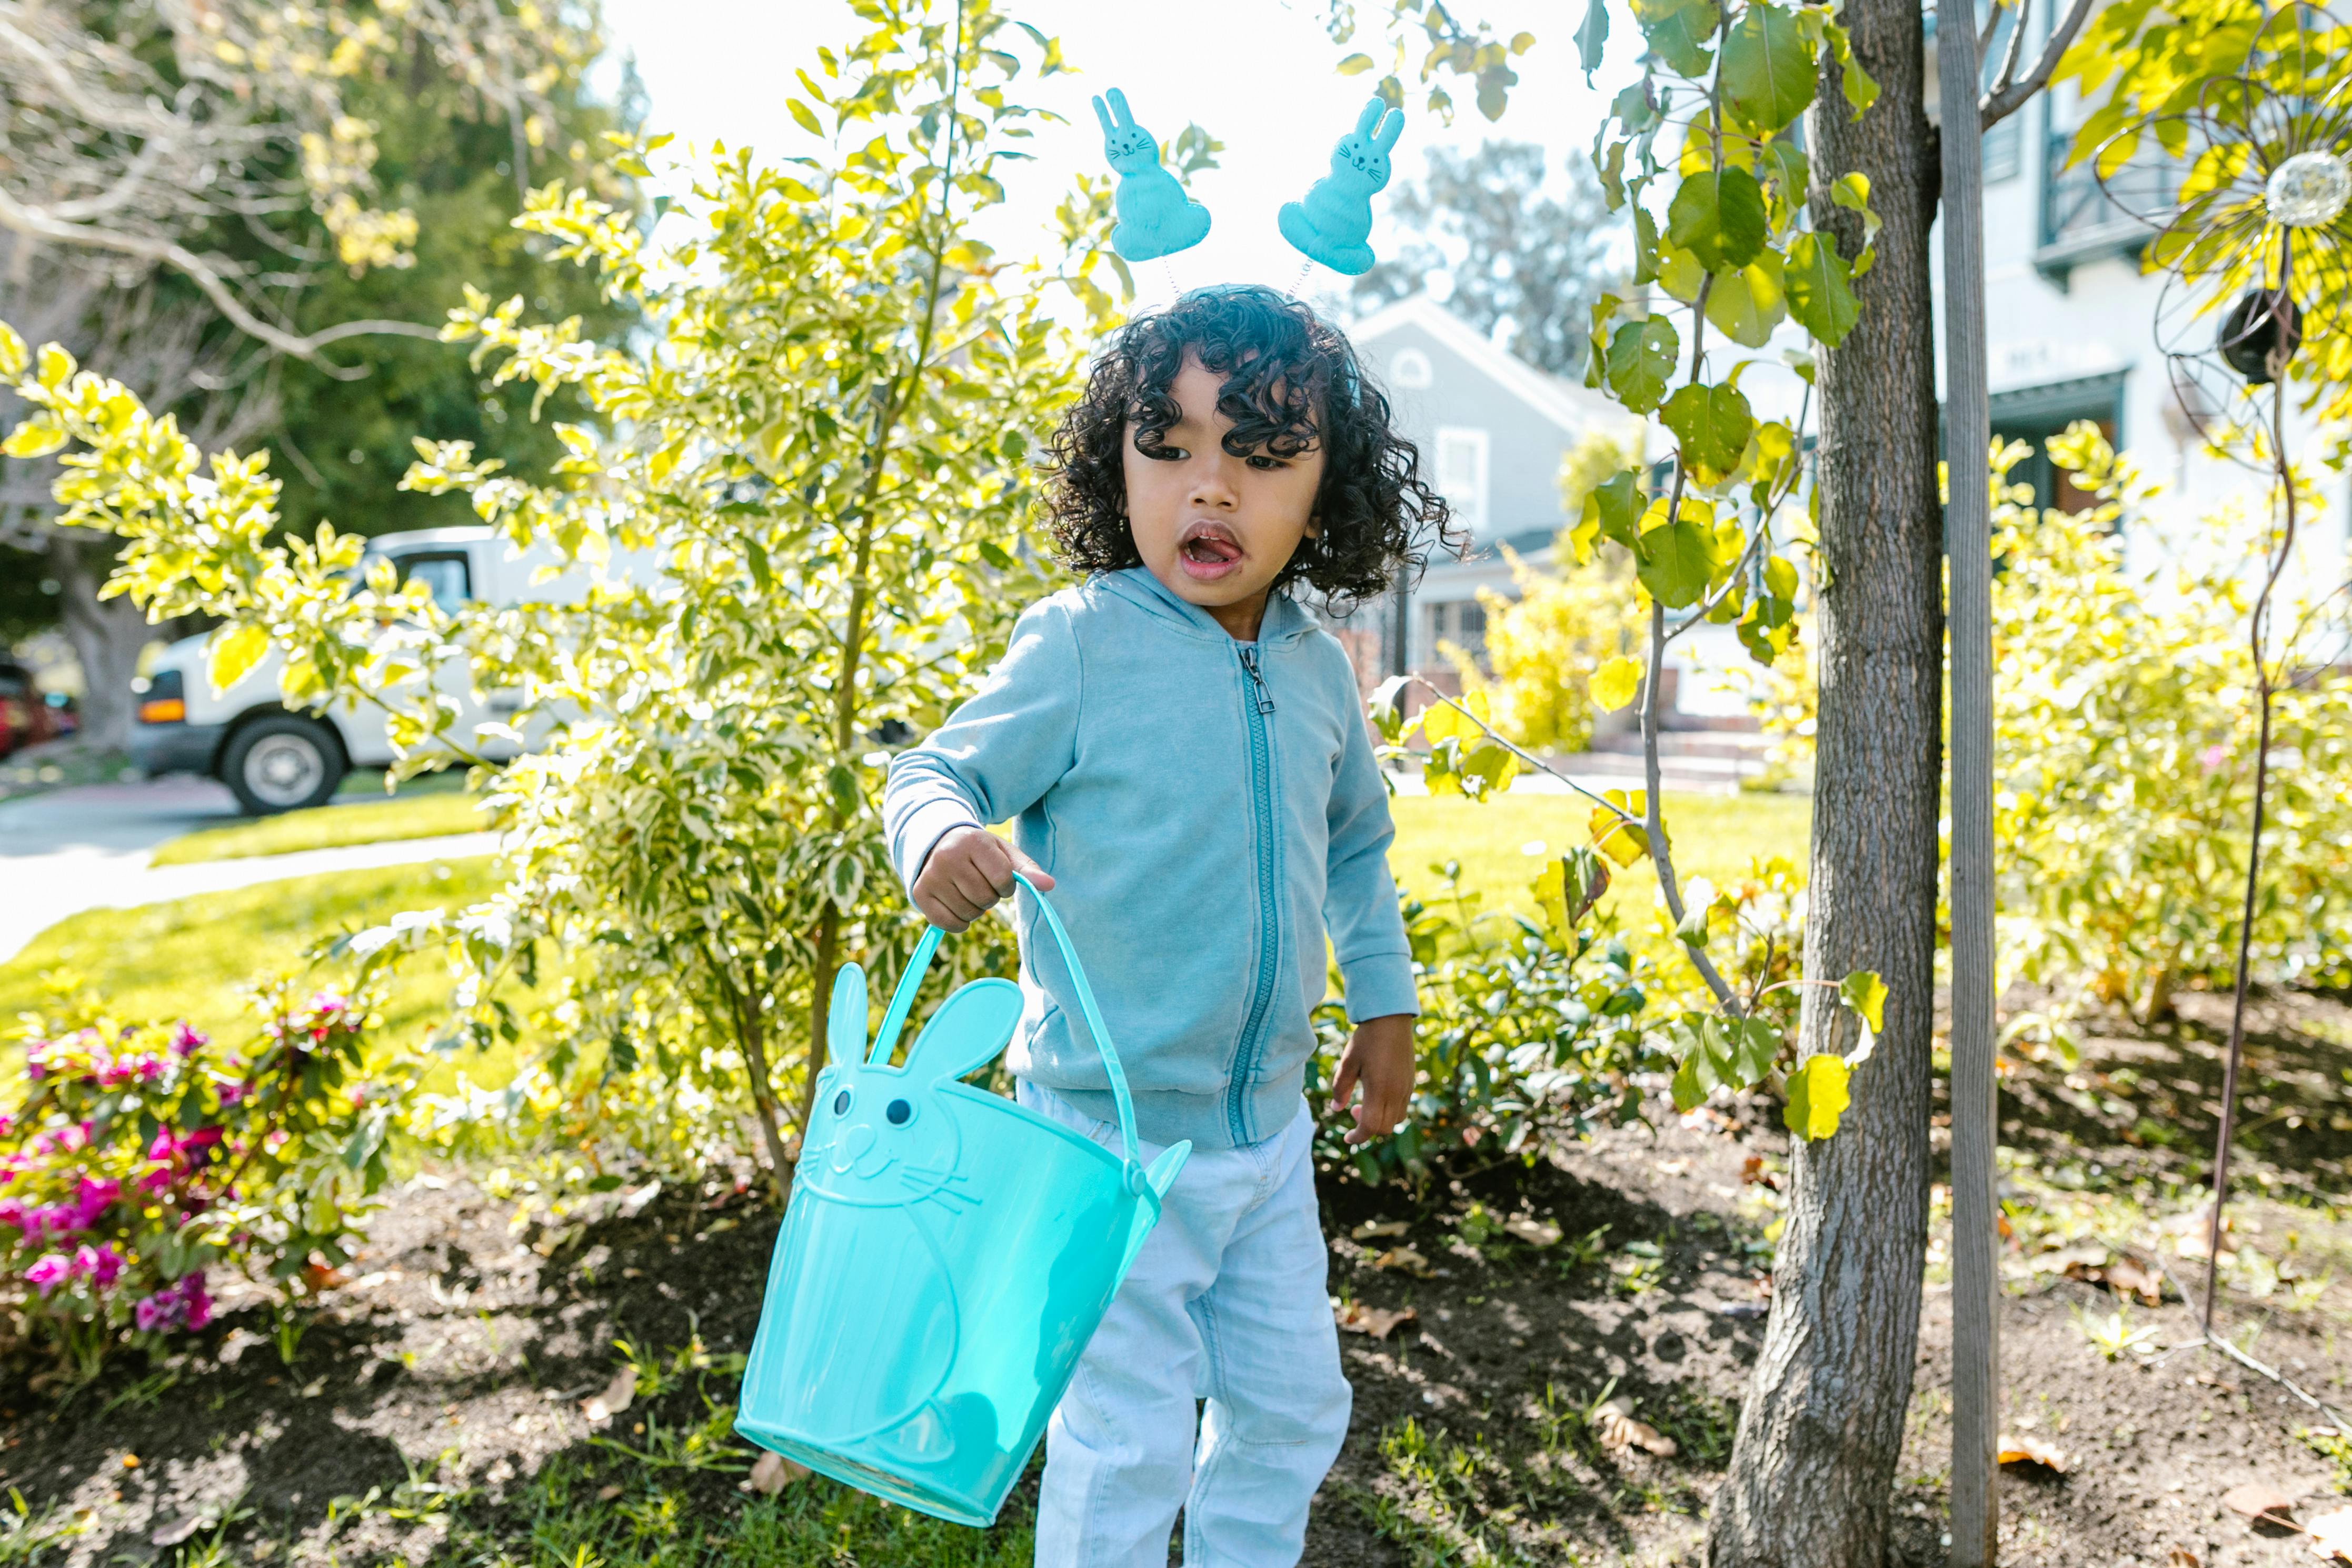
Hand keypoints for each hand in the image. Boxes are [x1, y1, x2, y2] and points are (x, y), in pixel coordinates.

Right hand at [910, 827, 1053, 932]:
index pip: (1003, 878)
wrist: (938, 843)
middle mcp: (947, 857)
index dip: (1006, 885)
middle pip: (986, 899)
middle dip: (991, 897)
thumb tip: (1049, 886)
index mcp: (973, 842)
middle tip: (981, 884)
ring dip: (976, 909)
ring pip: (969, 914)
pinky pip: (949, 924)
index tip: (999, 879)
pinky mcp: (920, 894)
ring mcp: (931, 876)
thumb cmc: (978, 852)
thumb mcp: (1003, 853)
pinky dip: (960, 922)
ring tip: (968, 891)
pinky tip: (958, 904)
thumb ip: (1027, 869)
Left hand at [1327, 1014, 1413, 1145]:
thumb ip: (1340, 1088)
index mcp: (1379, 1089)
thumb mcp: (1347, 1063)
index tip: (1346, 1138)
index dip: (1358, 1137)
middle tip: (1353, 1110)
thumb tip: (1336, 1109)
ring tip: (1364, 1103)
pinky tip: (1378, 1095)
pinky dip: (1389, 1111)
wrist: (1391, 1019)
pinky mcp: (1411, 1082)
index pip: (1371, 1126)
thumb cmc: (1366, 1039)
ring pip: (1397, 1120)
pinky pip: (1403, 1107)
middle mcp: (1396, 1092)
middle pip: (1385, 1128)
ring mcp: (1406, 1088)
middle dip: (1367, 1128)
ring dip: (1380, 1120)